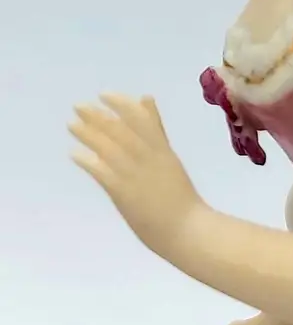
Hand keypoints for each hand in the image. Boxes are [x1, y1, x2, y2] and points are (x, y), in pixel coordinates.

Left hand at [69, 93, 203, 264]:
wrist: (188, 230)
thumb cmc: (180, 198)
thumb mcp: (169, 157)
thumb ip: (156, 130)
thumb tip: (146, 98)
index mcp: (162, 149)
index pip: (141, 119)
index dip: (121, 104)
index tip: (105, 95)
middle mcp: (149, 158)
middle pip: (121, 131)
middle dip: (98, 116)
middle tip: (79, 106)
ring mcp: (136, 175)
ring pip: (110, 149)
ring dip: (89, 135)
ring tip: (72, 125)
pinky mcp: (125, 193)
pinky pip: (103, 173)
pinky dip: (88, 161)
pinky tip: (75, 154)